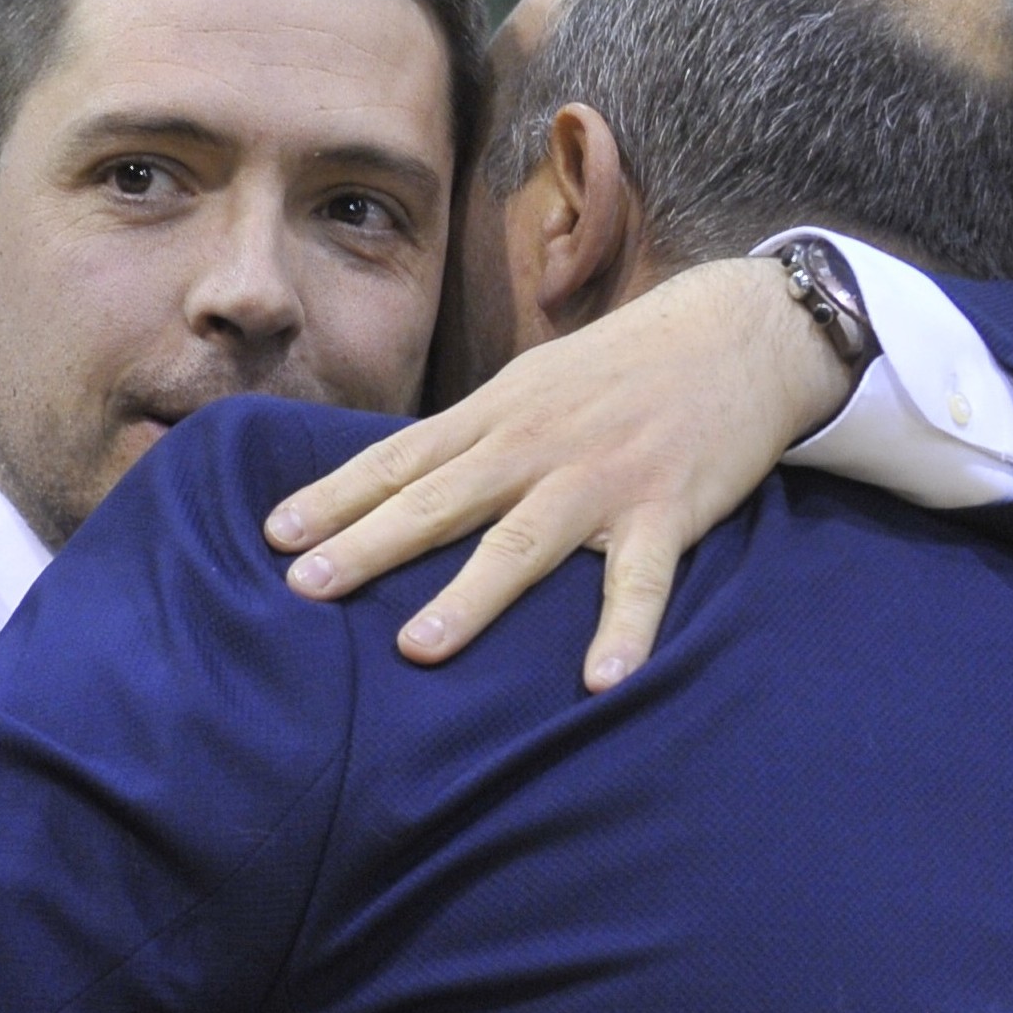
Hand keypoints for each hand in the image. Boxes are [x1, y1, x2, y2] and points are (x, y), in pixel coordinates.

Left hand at [263, 259, 852, 690]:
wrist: (738, 331)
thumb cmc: (626, 366)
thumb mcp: (535, 384)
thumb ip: (476, 437)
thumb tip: (403, 479)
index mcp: (499, 415)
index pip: (401, 459)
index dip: (337, 496)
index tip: (274, 534)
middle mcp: (538, 446)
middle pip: (439, 501)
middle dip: (367, 545)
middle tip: (302, 586)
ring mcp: (603, 480)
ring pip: (524, 542)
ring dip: (469, 596)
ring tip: (415, 647)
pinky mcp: (669, 511)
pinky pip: (642, 581)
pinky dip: (623, 630)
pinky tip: (599, 680)